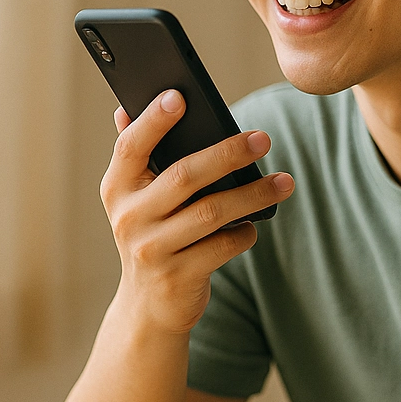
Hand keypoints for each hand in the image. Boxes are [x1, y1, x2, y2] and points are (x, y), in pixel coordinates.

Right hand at [101, 90, 294, 333]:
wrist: (148, 307)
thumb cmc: (152, 234)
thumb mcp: (136, 199)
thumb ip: (135, 156)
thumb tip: (125, 106)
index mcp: (116, 188)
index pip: (130, 146)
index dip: (153, 120)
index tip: (180, 95)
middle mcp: (129, 218)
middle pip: (183, 176)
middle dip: (227, 153)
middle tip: (263, 138)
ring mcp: (152, 250)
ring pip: (211, 212)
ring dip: (253, 194)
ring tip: (284, 182)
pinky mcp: (178, 277)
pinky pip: (223, 246)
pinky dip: (244, 233)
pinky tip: (255, 224)